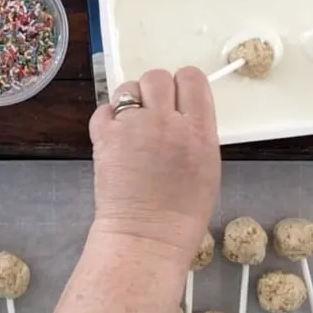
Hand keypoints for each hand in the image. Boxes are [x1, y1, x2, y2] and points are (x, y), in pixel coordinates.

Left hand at [89, 68, 220, 263]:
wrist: (147, 236)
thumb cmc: (184, 210)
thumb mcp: (208, 164)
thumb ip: (196, 131)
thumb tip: (181, 110)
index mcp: (198, 129)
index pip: (192, 78)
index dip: (184, 85)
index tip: (179, 98)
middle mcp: (166, 121)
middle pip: (158, 77)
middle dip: (156, 91)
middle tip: (153, 113)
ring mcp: (132, 127)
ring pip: (128, 89)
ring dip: (131, 103)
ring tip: (132, 127)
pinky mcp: (105, 137)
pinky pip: (104, 110)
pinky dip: (108, 120)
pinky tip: (116, 138)